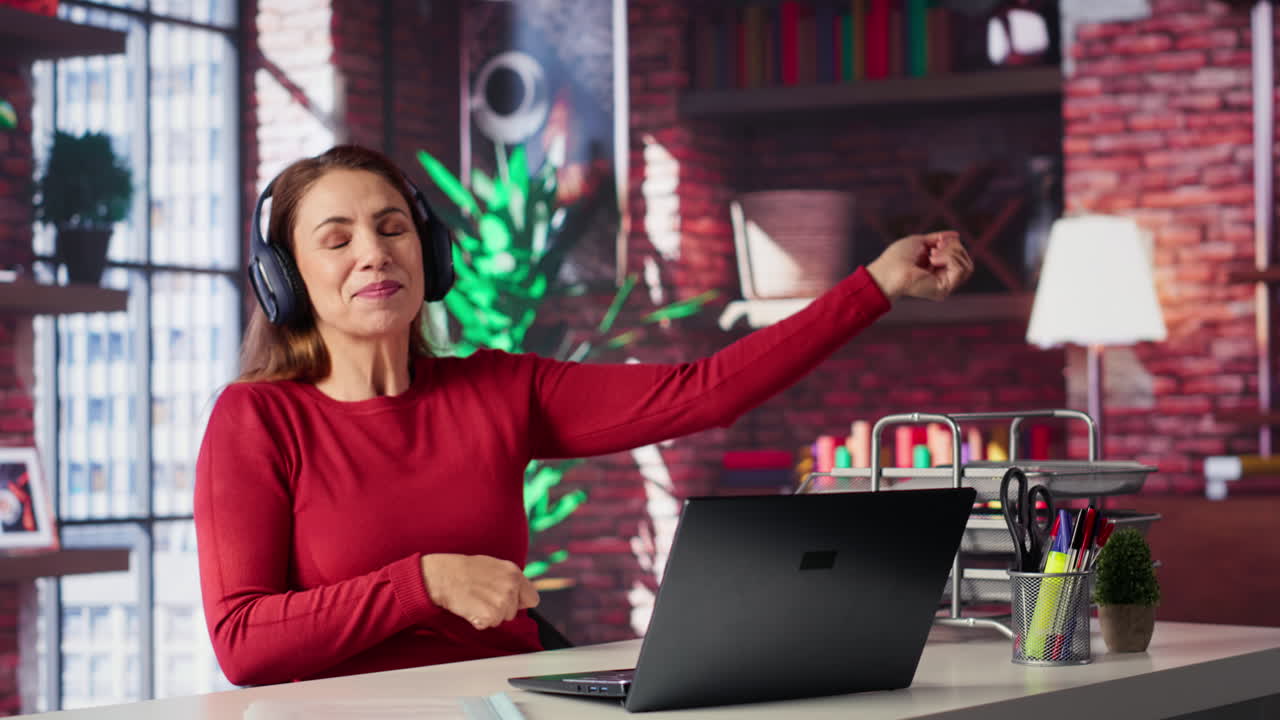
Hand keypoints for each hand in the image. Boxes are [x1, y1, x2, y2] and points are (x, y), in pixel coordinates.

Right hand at [419, 553, 539, 630]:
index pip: (532, 599)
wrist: (444, 575)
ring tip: (475, 600)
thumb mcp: (495, 566)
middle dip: (501, 609)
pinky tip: (470, 607)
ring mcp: (502, 601)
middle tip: (483, 598)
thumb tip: (519, 594)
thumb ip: (510, 580)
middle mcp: (511, 586)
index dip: (519, 602)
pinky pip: (488, 624)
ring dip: (489, 615)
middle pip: (514, 612)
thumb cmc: (465, 570)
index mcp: (514, 573)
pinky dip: (478, 620)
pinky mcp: (491, 614)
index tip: (507, 600)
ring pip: (501, 619)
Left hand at [866, 231, 973, 300]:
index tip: (937, 242)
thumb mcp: (921, 241)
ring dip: (951, 252)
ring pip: (967, 266)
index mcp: (938, 269)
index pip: (960, 256)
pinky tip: (933, 259)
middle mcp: (943, 279)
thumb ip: (939, 239)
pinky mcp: (944, 290)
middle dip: (954, 247)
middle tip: (935, 247)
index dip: (953, 244)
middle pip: (966, 260)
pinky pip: (961, 270)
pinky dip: (949, 258)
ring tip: (932, 253)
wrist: (888, 269)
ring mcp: (944, 286)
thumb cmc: (898, 256)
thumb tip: (957, 235)